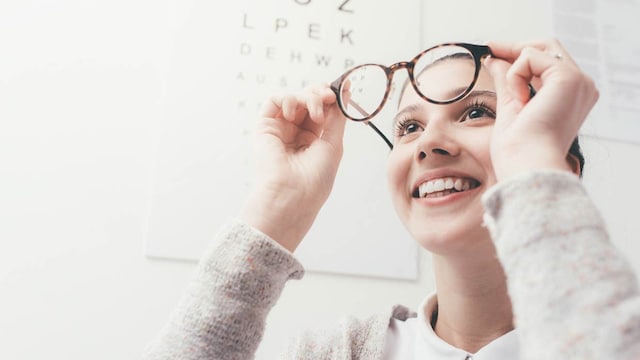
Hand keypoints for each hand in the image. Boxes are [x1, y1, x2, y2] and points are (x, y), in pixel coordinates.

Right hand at [239, 84, 346, 251]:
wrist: (292, 194)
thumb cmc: (315, 177)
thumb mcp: (333, 142)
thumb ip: (337, 116)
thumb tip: (346, 91)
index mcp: (313, 140)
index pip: (322, 110)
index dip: (331, 97)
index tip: (341, 89)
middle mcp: (296, 133)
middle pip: (308, 100)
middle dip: (320, 93)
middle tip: (329, 96)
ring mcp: (280, 129)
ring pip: (294, 98)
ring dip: (307, 98)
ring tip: (316, 114)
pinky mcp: (264, 127)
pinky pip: (274, 101)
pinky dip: (287, 99)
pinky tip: (293, 112)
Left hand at [484, 39, 598, 180]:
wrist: (527, 165)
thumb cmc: (519, 149)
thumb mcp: (510, 107)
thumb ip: (506, 82)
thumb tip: (494, 59)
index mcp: (572, 96)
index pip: (548, 61)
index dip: (520, 54)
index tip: (492, 50)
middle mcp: (581, 86)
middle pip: (547, 47)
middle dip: (514, 47)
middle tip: (489, 48)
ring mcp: (578, 81)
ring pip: (538, 49)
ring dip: (514, 69)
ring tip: (514, 99)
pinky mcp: (568, 78)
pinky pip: (530, 57)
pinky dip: (516, 76)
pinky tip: (521, 100)